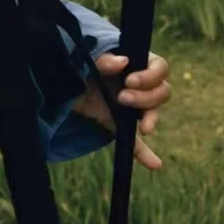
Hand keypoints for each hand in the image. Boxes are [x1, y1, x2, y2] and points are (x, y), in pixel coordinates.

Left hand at [72, 51, 170, 170]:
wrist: (62, 84)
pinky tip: (154, 164)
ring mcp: (132, 106)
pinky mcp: (121, 125)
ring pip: (152, 112)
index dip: (150, 76)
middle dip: (146, 97)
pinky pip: (137, 142)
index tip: (129, 81)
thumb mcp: (90, 59)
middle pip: (162, 91)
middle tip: (122, 98)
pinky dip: (145, 153)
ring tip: (143, 128)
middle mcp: (140, 84)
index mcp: (136, 64)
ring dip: (150, 118)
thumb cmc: (79, 65)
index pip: (159, 68)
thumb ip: (105, 59)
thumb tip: (123, 61)